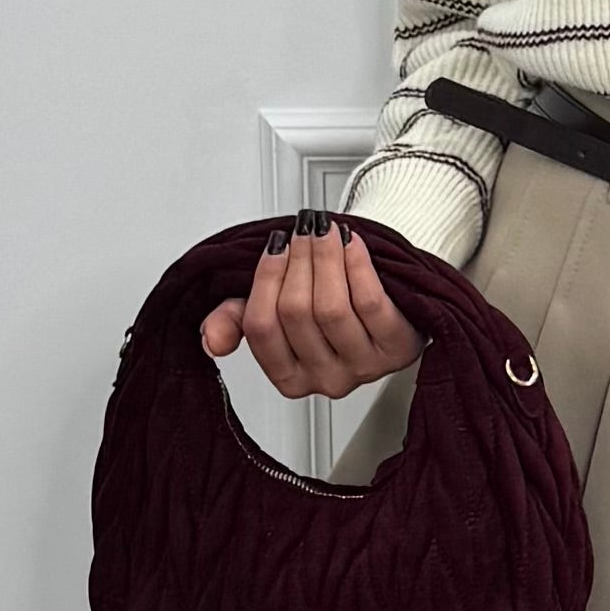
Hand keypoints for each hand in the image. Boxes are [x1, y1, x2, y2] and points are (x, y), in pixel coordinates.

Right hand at [201, 213, 423, 401]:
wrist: (390, 300)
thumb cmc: (329, 303)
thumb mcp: (275, 311)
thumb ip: (236, 320)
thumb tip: (211, 339)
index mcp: (290, 378)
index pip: (262, 329)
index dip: (265, 279)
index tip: (274, 246)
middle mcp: (326, 380)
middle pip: (296, 313)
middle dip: (297, 261)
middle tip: (303, 230)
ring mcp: (364, 368)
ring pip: (331, 307)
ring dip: (324, 258)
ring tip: (324, 230)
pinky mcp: (398, 349)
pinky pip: (369, 301)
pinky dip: (356, 264)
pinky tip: (351, 243)